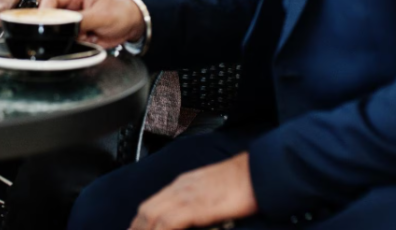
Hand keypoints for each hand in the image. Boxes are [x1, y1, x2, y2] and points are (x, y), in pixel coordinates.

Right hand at [39, 0, 144, 48]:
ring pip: (59, 29)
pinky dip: (77, 41)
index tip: (48, 28)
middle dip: (61, 28)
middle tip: (79, 32)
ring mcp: (72, 15)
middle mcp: (70, 1)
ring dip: (71, 36)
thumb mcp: (102, 15)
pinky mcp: (76, 27)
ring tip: (89, 33)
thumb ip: (80, 20)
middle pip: (51, 15)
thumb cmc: (122, 12)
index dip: (45, 14)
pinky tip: (91, 37)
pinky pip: (67, 37)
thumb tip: (62, 27)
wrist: (133, 24)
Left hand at [129, 153, 257, 229]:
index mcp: (183, 184)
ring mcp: (187, 195)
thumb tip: (191, 219)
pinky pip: (168, 222)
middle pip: (145, 211)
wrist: (260, 171)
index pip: (150, 204)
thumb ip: (198, 205)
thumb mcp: (213, 191)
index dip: (138, 223)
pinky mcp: (196, 206)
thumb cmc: (243, 182)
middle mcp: (180, 187)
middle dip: (135, 229)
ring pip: (151, 217)